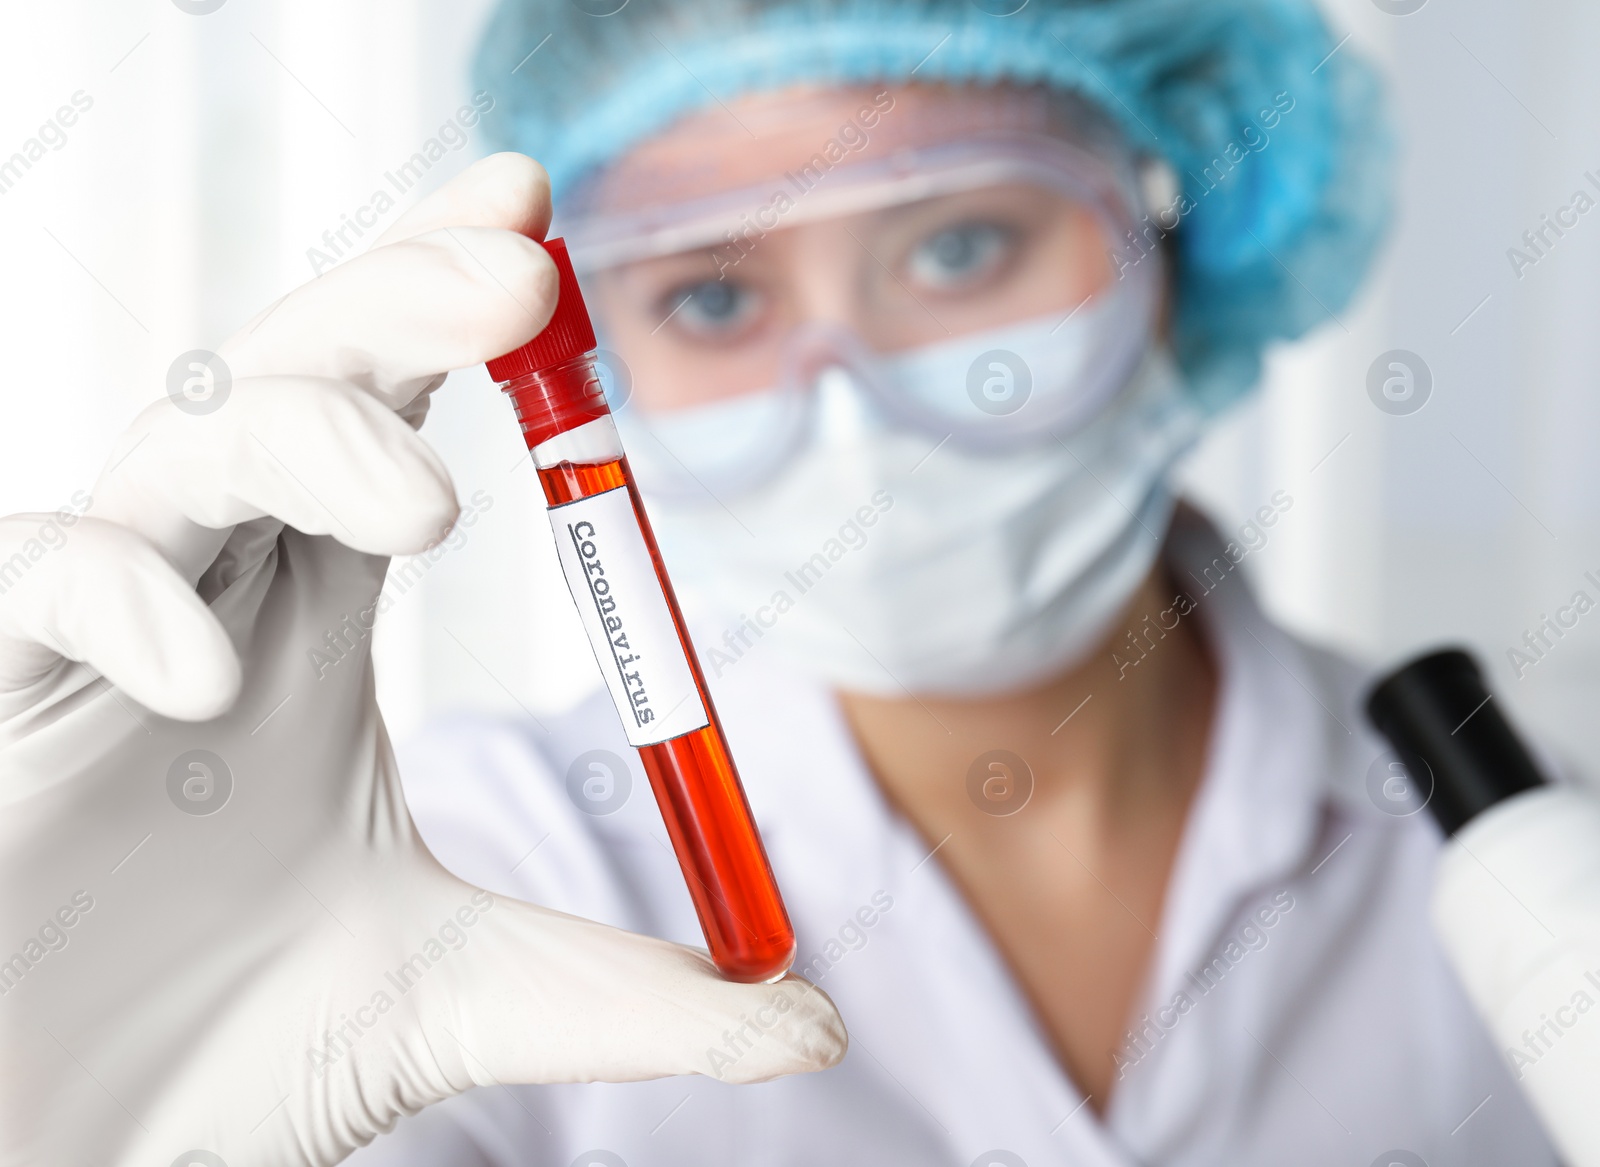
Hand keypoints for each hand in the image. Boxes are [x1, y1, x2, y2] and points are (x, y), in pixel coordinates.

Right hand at [0, 154, 845, 1166]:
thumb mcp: (462, 1000)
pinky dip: (120, 599)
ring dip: (303, 434)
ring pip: (185, 439)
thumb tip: (815, 1025)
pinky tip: (208, 680)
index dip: (452, 310)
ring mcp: (104, 625)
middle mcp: (217, 584)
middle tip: (518, 274)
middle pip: (304, 375)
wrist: (81, 1142)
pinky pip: (36, 578)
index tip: (542, 238)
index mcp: (318, 613)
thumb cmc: (238, 1042)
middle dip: (400, 306)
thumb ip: (627, 997)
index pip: (392, 409)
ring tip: (423, 507)